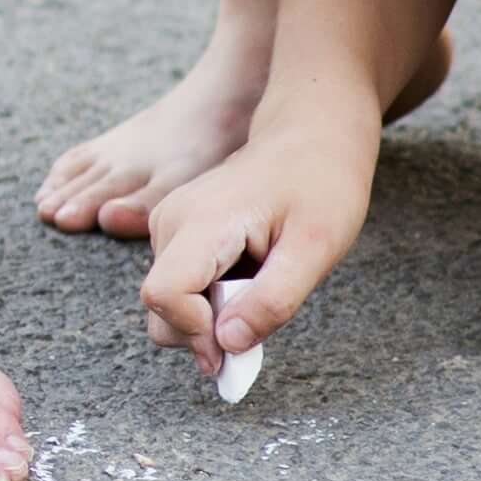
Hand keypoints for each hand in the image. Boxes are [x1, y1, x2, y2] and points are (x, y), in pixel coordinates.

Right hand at [136, 104, 370, 374]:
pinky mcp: (176, 232)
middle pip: (159, 308)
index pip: (162, 295)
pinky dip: (211, 300)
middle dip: (205, 333)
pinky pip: (180, 285)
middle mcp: (171, 222)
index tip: (244, 335)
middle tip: (261, 317)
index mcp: (201, 222)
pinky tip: (249, 279)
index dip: (197, 331)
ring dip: (211, 316)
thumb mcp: (316, 247)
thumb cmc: (321, 184)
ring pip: (169, 302)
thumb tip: (227, 345)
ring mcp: (169, 226)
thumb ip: (272, 301)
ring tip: (261, 286)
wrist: (312, 134)